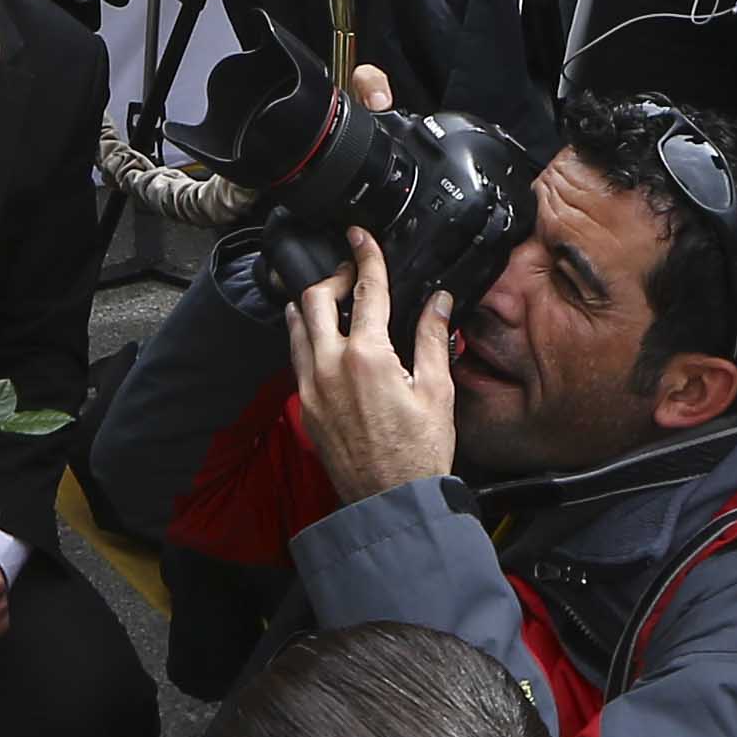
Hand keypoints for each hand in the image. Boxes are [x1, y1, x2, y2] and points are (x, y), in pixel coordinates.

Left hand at [285, 226, 457, 501]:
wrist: (390, 501)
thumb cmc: (418, 453)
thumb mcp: (437, 391)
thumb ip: (433, 338)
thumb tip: (439, 301)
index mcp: (368, 356)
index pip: (365, 289)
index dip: (365, 255)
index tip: (360, 235)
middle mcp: (331, 366)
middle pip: (315, 298)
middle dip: (332, 276)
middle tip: (350, 273)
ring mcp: (312, 386)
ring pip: (297, 326)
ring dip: (311, 305)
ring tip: (332, 300)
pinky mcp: (304, 406)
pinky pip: (296, 357)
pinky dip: (305, 337)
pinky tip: (322, 340)